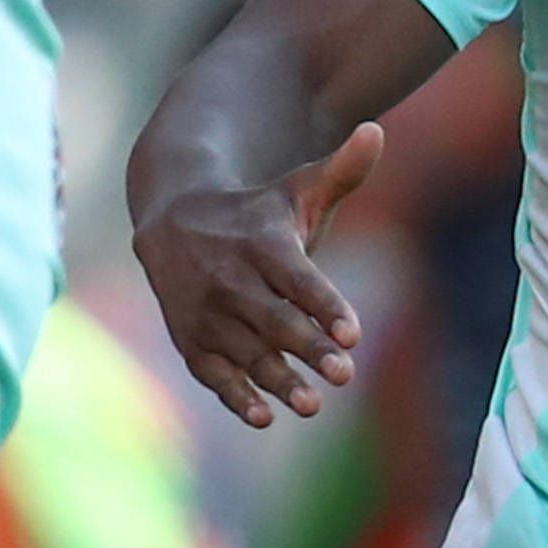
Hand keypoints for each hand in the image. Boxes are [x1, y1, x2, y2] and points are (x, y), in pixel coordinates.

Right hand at [133, 123, 376, 428]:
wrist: (171, 221)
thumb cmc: (254, 212)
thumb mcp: (296, 188)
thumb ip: (342, 170)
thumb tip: (376, 129)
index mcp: (262, 243)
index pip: (299, 279)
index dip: (325, 305)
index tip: (354, 333)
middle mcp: (229, 279)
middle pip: (274, 319)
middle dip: (309, 347)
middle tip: (344, 374)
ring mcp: (206, 313)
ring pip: (245, 351)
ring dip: (277, 379)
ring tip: (312, 405)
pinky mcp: (189, 340)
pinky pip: (212, 372)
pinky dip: (234, 395)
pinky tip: (264, 417)